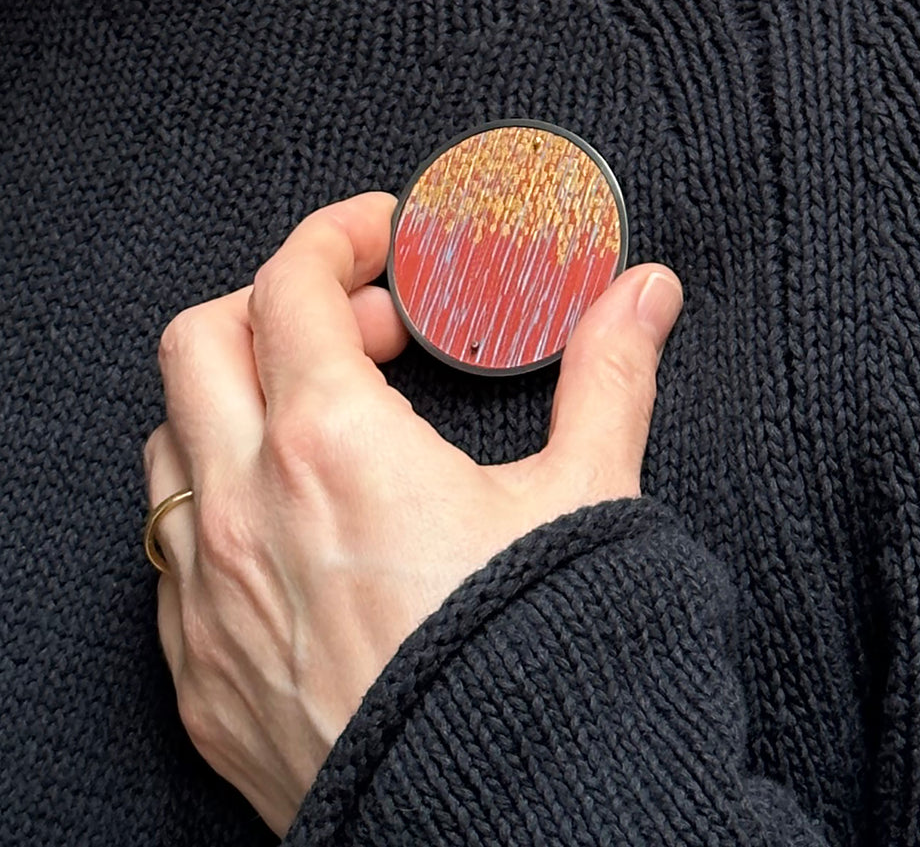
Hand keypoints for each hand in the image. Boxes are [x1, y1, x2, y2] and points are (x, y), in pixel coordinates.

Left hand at [142, 192, 682, 836]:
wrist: (506, 818)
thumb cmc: (538, 657)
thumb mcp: (587, 498)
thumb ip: (608, 375)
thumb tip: (643, 294)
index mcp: (333, 444)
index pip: (289, 285)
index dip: (335, 237)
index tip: (379, 236)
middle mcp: (243, 509)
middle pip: (201, 342)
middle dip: (276, 304)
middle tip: (368, 326)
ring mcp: (207, 596)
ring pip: (170, 442)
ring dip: (236, 401)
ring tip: (328, 417)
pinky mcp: (201, 673)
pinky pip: (170, 551)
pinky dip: (219, 501)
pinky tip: (295, 527)